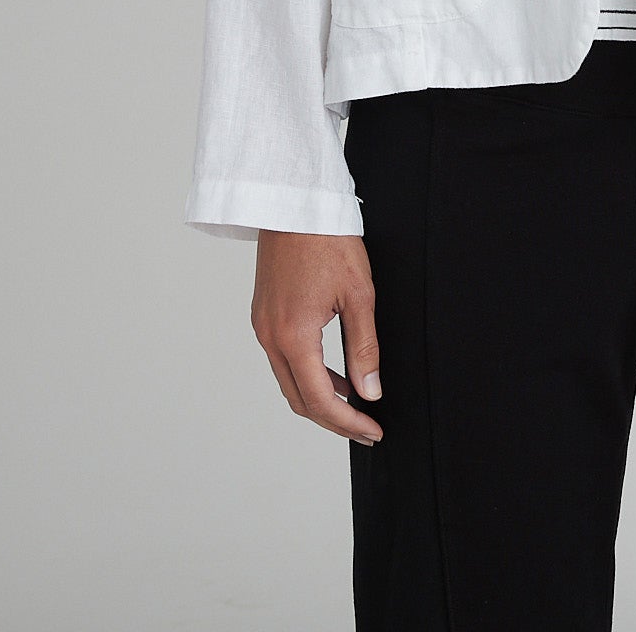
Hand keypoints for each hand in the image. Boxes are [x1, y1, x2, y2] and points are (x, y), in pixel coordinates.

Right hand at [251, 231, 383, 444]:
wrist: (294, 202)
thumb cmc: (329, 240)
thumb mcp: (358, 294)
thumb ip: (364, 347)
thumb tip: (370, 391)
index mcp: (293, 335)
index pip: (319, 400)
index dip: (347, 422)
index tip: (373, 432)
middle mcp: (270, 336)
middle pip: (299, 399)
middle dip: (333, 418)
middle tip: (366, 427)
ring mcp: (262, 326)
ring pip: (289, 381)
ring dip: (319, 397)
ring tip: (354, 403)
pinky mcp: (263, 314)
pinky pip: (283, 359)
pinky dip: (307, 374)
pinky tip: (333, 372)